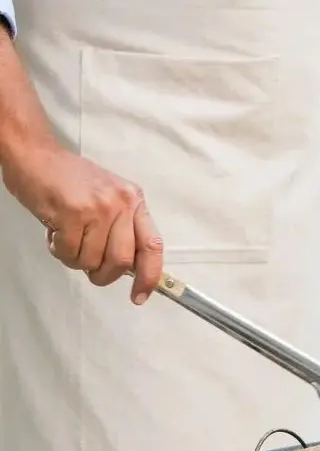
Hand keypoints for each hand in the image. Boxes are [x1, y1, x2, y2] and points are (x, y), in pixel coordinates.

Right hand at [2, 144, 163, 303]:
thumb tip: (127, 268)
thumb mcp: (108, 197)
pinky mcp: (72, 212)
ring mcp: (98, 207)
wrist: (35, 154)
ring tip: (66, 240)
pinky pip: (68, 252)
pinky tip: (54, 233)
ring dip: (75, 260)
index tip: (140, 296)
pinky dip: (58, 251)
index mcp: (134, 201)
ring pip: (92, 260)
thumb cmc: (68, 179)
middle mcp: (122, 203)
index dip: (150, 276)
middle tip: (89, 269)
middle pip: (122, 261)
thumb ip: (121, 228)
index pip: (153, 246)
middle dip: (103, 275)